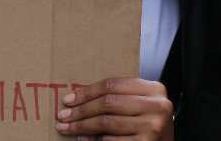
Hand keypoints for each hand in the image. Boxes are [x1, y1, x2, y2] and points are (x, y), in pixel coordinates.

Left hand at [56, 78, 173, 139]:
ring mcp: (154, 126)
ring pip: (107, 122)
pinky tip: (84, 139)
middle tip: (63, 115)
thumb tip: (76, 99)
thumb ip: (117, 97)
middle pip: (108, 103)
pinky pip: (113, 140)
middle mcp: (158, 106)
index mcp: (154, 89)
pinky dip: (95, 140)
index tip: (68, 99)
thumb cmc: (148, 124)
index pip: (113, 85)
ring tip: (68, 128)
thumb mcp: (138, 104)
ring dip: (83, 126)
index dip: (87, 92)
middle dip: (81, 110)